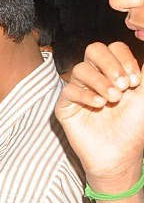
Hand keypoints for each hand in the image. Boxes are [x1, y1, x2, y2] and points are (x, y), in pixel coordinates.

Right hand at [55, 42, 143, 183]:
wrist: (120, 153)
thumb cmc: (134, 125)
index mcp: (114, 71)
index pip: (113, 49)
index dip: (124, 59)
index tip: (136, 81)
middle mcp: (96, 77)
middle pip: (94, 50)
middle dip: (111, 65)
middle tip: (124, 85)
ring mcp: (78, 90)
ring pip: (81, 69)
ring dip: (100, 81)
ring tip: (113, 98)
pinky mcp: (65, 105)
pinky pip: (69, 90)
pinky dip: (86, 95)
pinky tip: (99, 105)